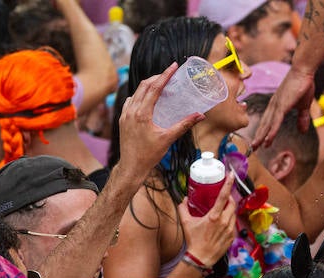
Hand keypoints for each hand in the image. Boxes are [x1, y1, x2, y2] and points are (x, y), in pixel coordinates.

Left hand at [114, 64, 206, 183]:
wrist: (131, 165)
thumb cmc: (149, 154)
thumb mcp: (168, 138)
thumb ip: (184, 124)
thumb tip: (200, 115)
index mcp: (142, 113)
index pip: (154, 88)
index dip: (165, 75)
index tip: (173, 66)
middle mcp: (131, 110)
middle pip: (144, 86)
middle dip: (157, 77)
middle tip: (169, 73)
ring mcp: (125, 113)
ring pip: (137, 92)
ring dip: (148, 85)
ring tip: (160, 83)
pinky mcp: (122, 118)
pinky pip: (131, 100)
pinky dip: (140, 95)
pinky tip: (146, 98)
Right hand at [176, 172, 237, 266]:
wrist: (201, 258)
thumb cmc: (194, 240)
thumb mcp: (186, 222)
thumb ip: (183, 208)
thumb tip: (183, 199)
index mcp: (214, 216)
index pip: (224, 196)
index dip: (228, 184)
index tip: (231, 175)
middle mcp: (224, 222)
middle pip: (232, 203)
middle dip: (229, 197)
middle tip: (224, 196)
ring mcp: (230, 230)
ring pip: (234, 214)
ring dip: (230, 209)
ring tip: (222, 209)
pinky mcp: (232, 236)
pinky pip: (233, 224)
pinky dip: (229, 220)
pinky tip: (222, 222)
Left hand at [253, 66, 315, 148]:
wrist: (303, 71)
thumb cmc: (304, 85)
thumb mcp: (304, 106)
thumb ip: (302, 119)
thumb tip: (302, 131)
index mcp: (277, 105)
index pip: (269, 121)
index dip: (264, 132)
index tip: (260, 141)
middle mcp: (274, 105)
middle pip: (265, 124)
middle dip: (258, 136)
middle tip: (253, 147)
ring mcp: (277, 105)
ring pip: (268, 124)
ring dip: (261, 136)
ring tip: (256, 146)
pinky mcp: (282, 105)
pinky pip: (276, 121)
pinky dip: (271, 131)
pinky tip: (268, 139)